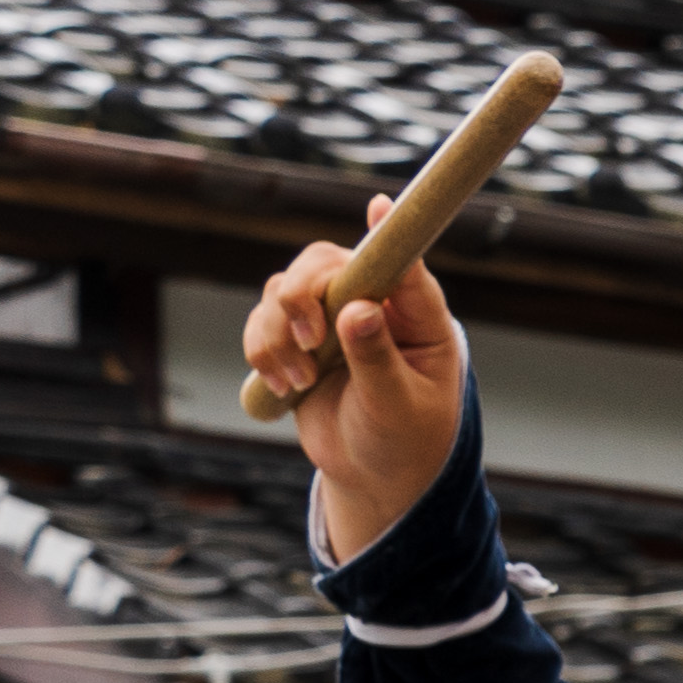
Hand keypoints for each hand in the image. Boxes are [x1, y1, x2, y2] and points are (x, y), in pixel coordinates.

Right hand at [243, 200, 468, 558]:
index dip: (387, 232)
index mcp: (420, 318)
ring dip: (278, 333)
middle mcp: (375, 305)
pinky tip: (285, 387)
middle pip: (323, 262)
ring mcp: (332, 318)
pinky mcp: (297, 336)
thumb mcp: (397, 407)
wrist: (375, 476)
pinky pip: (262, 320)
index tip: (379, 206)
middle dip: (302, 295)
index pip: (402, 262)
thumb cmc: (405, 442)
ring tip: (300, 382)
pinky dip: (262, 350)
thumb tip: (358, 310)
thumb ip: (377, 358)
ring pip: (283, 288)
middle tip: (309, 340)